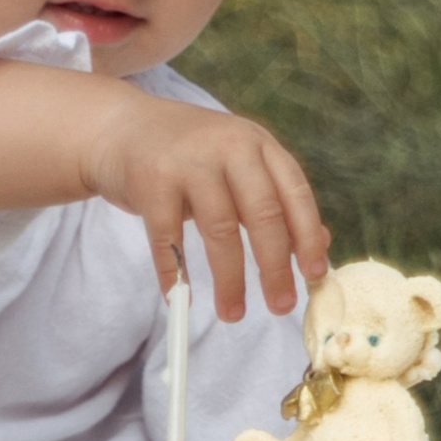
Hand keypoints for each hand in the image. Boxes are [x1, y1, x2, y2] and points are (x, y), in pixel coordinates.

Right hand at [78, 89, 328, 321]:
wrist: (119, 126)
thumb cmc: (187, 154)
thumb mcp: (236, 164)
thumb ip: (275, 199)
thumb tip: (320, 246)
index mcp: (256, 143)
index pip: (295, 193)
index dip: (308, 238)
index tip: (315, 277)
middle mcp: (227, 145)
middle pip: (263, 214)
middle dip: (275, 268)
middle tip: (282, 307)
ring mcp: (187, 160)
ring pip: (220, 231)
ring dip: (230, 280)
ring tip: (233, 313)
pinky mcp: (150, 179)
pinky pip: (169, 238)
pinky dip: (175, 274)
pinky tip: (179, 297)